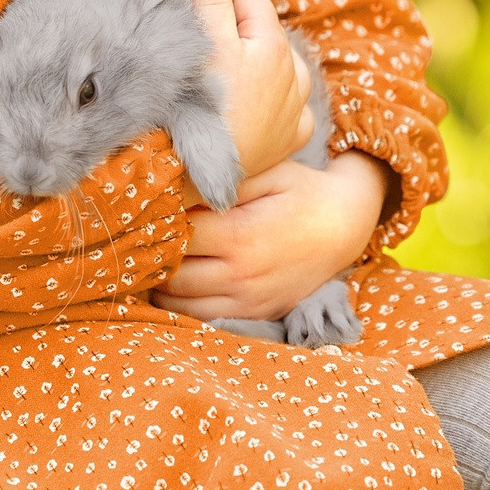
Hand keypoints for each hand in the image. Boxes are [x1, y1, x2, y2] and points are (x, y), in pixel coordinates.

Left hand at [154, 152, 387, 323]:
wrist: (345, 226)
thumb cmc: (301, 191)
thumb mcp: (267, 171)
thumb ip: (221, 180)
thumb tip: (176, 185)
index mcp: (240, 235)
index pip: (174, 236)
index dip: (156, 223)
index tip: (147, 210)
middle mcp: (241, 274)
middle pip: (171, 274)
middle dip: (153, 256)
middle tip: (144, 236)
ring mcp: (248, 300)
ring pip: (180, 303)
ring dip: (161, 283)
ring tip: (158, 258)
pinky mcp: (254, 313)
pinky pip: (203, 318)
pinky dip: (182, 304)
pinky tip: (178, 280)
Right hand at [189, 0, 312, 176]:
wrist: (201, 176)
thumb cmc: (202, 109)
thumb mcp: (206, 46)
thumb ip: (211, 2)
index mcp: (274, 48)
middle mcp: (293, 78)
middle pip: (266, 30)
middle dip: (237, 15)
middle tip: (203, 6)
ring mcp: (294, 112)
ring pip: (282, 68)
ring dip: (258, 53)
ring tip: (230, 50)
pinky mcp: (287, 142)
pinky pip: (287, 107)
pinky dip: (272, 94)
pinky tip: (254, 96)